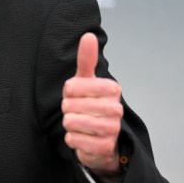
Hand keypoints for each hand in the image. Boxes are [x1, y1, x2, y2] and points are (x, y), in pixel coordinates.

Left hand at [61, 33, 123, 180]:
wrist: (103, 139)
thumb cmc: (91, 104)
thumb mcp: (87, 81)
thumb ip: (87, 60)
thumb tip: (88, 35)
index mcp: (112, 89)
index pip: (71, 86)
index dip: (68, 92)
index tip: (76, 95)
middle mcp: (116, 108)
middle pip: (69, 105)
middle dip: (67, 109)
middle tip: (78, 111)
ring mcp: (112, 129)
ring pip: (70, 122)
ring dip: (69, 124)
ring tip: (80, 124)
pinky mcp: (104, 147)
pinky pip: (73, 140)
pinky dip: (72, 139)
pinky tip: (83, 137)